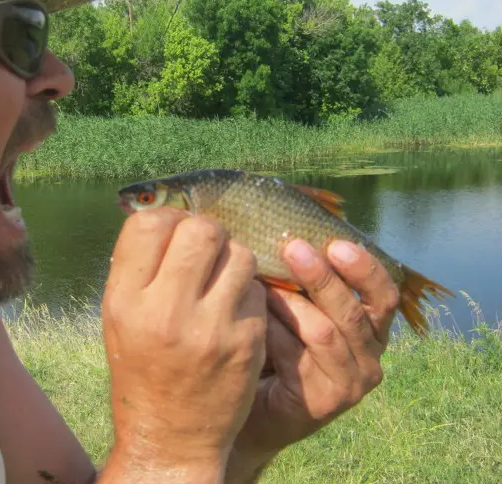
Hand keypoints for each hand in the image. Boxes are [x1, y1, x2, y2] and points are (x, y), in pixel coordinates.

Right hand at [99, 207, 266, 482]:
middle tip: (205, 250)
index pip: (149, 225)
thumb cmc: (142, 367)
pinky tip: (233, 310)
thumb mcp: (120, 317)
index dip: (167, 220)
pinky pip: (257, 289)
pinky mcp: (246, 343)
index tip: (174, 234)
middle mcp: (165, 311)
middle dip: (208, 232)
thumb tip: (169, 215)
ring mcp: (210, 328)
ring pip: (239, 254)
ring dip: (233, 259)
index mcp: (125, 301)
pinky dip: (248, 291)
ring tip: (221, 280)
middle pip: (201, 229)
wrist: (171, 435)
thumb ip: (138, 268)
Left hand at [224, 238, 399, 481]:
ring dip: (288, 303)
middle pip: (354, 312)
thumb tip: (287, 229)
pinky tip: (251, 316)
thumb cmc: (274, 345)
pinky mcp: (324, 403)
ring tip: (260, 281)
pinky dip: (271, 331)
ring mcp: (350, 383)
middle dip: (322, 277)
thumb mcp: (296, 307)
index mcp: (371, 328)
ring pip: (324, 332)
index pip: (384, 295)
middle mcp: (370, 357)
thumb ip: (304, 279)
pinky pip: (296, 356)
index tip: (336, 243)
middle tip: (292, 248)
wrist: (252, 408)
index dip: (365, 268)